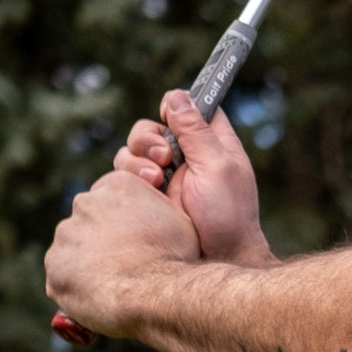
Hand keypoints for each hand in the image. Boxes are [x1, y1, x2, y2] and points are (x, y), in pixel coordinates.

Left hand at [46, 169, 201, 337]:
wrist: (156, 292)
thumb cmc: (174, 258)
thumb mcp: (179, 219)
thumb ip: (156, 209)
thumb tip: (152, 214)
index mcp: (117, 186)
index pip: (111, 198)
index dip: (122, 221)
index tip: (133, 239)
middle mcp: (85, 204)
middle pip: (88, 222)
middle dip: (101, 240)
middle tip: (124, 264)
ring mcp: (66, 235)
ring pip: (73, 250)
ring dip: (87, 263)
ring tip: (113, 284)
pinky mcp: (55, 266)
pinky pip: (63, 277)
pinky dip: (76, 287)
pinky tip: (98, 297)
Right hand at [113, 90, 272, 266]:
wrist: (216, 257)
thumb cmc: (228, 215)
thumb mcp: (217, 167)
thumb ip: (196, 132)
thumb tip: (176, 95)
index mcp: (211, 143)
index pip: (190, 108)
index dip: (176, 107)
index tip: (168, 116)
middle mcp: (185, 156)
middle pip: (151, 128)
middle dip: (149, 139)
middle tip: (164, 158)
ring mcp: (164, 177)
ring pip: (132, 152)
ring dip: (137, 160)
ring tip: (156, 180)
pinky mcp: (147, 196)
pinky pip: (123, 176)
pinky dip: (128, 177)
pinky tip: (146, 190)